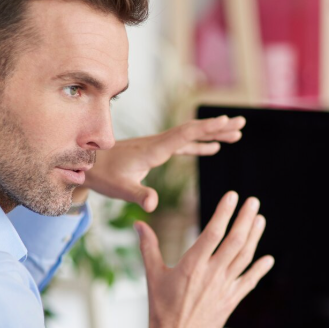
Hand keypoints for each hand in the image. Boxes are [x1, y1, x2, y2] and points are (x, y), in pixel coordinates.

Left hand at [83, 115, 245, 211]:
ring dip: (213, 134)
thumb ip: (139, 195)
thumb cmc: (103, 176)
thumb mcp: (121, 189)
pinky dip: (201, 146)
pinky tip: (213, 149)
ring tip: (236, 134)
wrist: (86, 165)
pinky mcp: (156, 152)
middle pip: (193, 131)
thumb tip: (153, 205)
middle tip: (241, 123)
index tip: (228, 122)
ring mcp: (158, 147)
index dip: (208, 129)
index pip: (186, 135)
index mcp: (155, 150)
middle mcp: (159, 144)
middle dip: (218, 127)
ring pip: (191, 137)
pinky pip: (184, 146)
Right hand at [135, 191, 273, 327]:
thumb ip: (148, 247)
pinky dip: (259, 269)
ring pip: (245, 257)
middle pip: (235, 241)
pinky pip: (249, 281)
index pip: (213, 232)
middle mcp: (212, 273)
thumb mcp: (152, 275)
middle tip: (254, 202)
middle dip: (245, 219)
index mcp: (193, 265)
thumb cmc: (161, 309)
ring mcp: (224, 287)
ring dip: (254, 237)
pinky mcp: (231, 301)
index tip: (233, 196)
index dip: (224, 212)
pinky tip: (269, 259)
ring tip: (260, 220)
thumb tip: (139, 224)